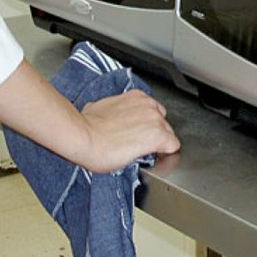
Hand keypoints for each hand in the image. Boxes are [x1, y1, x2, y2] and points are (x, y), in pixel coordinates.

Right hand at [0, 60, 179, 173]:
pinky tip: (152, 159)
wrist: (84, 136)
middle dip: (154, 134)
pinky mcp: (158, 135)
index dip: (147, 126)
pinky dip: (165, 154)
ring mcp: (155, 120)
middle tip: (137, 146)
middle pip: (163, 123)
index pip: (153, 112)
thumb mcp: (101, 109)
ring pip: (168, 135)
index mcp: (137, 97)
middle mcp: (149, 105)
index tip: (138, 135)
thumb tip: (105, 118)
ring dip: (158, 145)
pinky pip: (173, 147)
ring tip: (141, 154)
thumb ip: (114, 112)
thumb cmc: (86, 124)